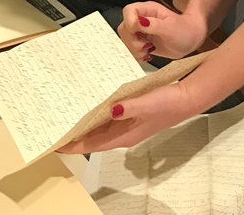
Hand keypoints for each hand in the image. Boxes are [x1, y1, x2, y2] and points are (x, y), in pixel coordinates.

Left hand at [58, 81, 196, 153]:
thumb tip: (110, 110)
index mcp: (125, 135)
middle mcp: (124, 133)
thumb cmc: (169, 103)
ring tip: (67, 120)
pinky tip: (91, 108)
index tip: (57, 144)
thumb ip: (128, 107)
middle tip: (56, 130)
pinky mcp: (132, 116)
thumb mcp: (148, 103)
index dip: (74, 145)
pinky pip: (108, 120)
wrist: (187, 98)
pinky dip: (97, 117)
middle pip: (94, 139)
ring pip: (100, 130)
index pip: (93, 144)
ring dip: (84, 128)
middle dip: (75, 137)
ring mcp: (128, 125)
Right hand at [117, 1, 207, 60]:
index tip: (140, 33)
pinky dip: (136, 55)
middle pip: (124, 27)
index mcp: (148, 10)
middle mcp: (142, 19)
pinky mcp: (142, 42)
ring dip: (134, 49)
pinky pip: (131, 49)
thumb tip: (138, 22)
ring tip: (148, 50)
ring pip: (126, 40)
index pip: (129, 11)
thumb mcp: (171, 28)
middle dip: (132, 40)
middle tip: (146, 46)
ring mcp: (141, 31)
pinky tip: (147, 55)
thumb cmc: (185, 31)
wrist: (191, 40)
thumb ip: (154, 25)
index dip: (130, 23)